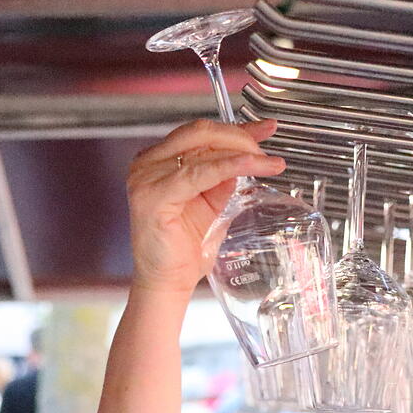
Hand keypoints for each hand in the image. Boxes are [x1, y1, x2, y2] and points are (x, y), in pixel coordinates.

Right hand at [126, 118, 284, 293]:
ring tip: (267, 162)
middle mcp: (147, 165)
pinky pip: (199, 173)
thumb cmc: (184, 250)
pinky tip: (249, 166)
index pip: (200, 133)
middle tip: (266, 151)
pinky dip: (228, 167)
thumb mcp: (212, 204)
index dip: (235, 129)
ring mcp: (145, 178)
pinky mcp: (152, 196)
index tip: (265, 129)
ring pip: (202, 149)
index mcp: (157, 162)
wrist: (168, 283)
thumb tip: (245, 158)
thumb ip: (224, 179)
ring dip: (241, 152)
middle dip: (239, 137)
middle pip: (200, 132)